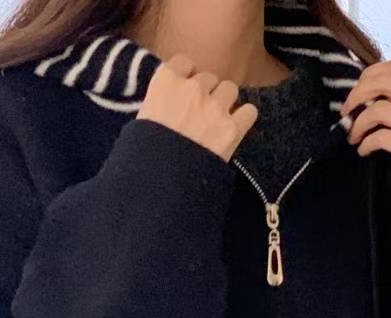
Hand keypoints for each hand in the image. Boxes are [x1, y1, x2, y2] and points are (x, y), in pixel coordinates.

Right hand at [138, 52, 258, 161]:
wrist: (163, 182)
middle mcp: (193, 88)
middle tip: (199, 112)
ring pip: (230, 89)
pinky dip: (244, 118)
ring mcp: (215, 107)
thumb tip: (164, 107)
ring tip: (217, 120)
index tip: (184, 90)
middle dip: (206, 92)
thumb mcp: (141, 121)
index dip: (186, 76)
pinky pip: (249, 111)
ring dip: (225, 102)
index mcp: (166, 82)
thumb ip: (156, 104)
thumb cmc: (144, 154)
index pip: (183, 63)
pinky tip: (236, 128)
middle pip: (208, 78)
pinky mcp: (233, 128)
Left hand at [340, 60, 390, 170]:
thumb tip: (372, 87)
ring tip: (355, 135)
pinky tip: (364, 149)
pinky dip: (366, 143)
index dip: (372, 74)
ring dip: (359, 122)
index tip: (358, 89)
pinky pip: (380, 137)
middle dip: (359, 93)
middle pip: (387, 82)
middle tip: (348, 110)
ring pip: (380, 109)